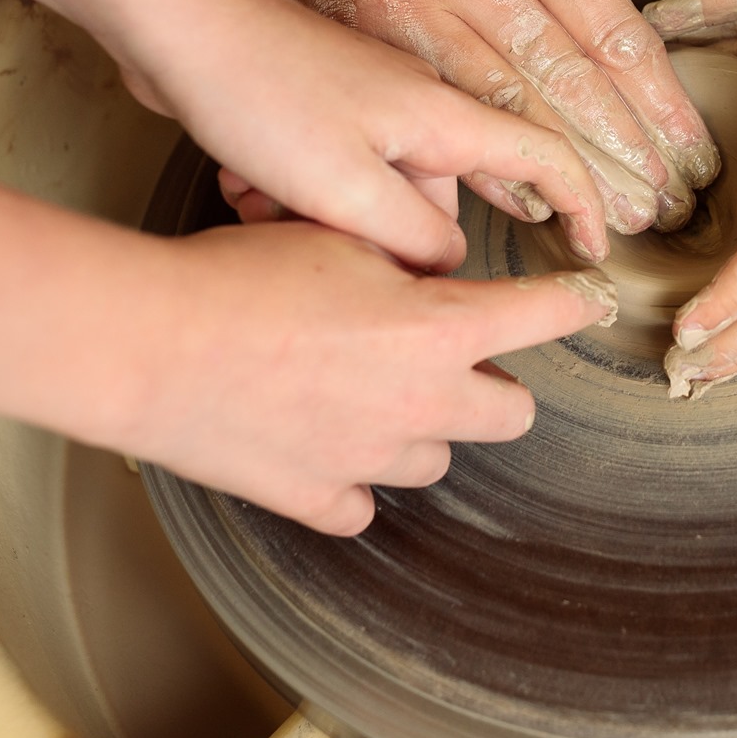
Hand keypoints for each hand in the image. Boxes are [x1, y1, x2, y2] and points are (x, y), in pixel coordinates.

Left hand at [112, 0, 607, 270]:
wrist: (173, 25)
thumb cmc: (258, 91)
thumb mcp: (345, 188)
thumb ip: (413, 236)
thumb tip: (445, 266)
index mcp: (442, 116)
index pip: (542, 156)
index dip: (582, 202)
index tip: (599, 246)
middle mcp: (416, 106)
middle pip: (439, 200)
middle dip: (389, 240)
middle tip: (323, 243)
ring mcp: (368, 106)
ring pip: (377, 196)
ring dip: (328, 221)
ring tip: (264, 205)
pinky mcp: (321, 112)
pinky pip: (332, 177)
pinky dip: (295, 197)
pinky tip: (243, 188)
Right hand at [116, 221, 618, 533]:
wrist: (151, 344)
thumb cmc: (237, 274)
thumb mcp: (339, 235)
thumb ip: (402, 259)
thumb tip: (427, 269)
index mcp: (438, 328)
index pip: (546, 314)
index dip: (574, 301)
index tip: (585, 298)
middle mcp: (421, 401)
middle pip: (511, 412)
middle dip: (495, 383)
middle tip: (457, 355)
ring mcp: (371, 458)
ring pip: (437, 457)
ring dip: (421, 426)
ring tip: (372, 389)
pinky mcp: (317, 497)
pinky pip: (362, 502)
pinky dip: (353, 477)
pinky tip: (325, 440)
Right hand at [229, 0, 717, 235]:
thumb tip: (620, 68)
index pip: (613, 30)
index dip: (659, 102)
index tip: (691, 149)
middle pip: (570, 77)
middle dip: (627, 152)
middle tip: (667, 205)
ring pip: (509, 105)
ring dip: (570, 172)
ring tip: (616, 217)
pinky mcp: (366, 30)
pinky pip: (442, 111)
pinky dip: (489, 164)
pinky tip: (533, 200)